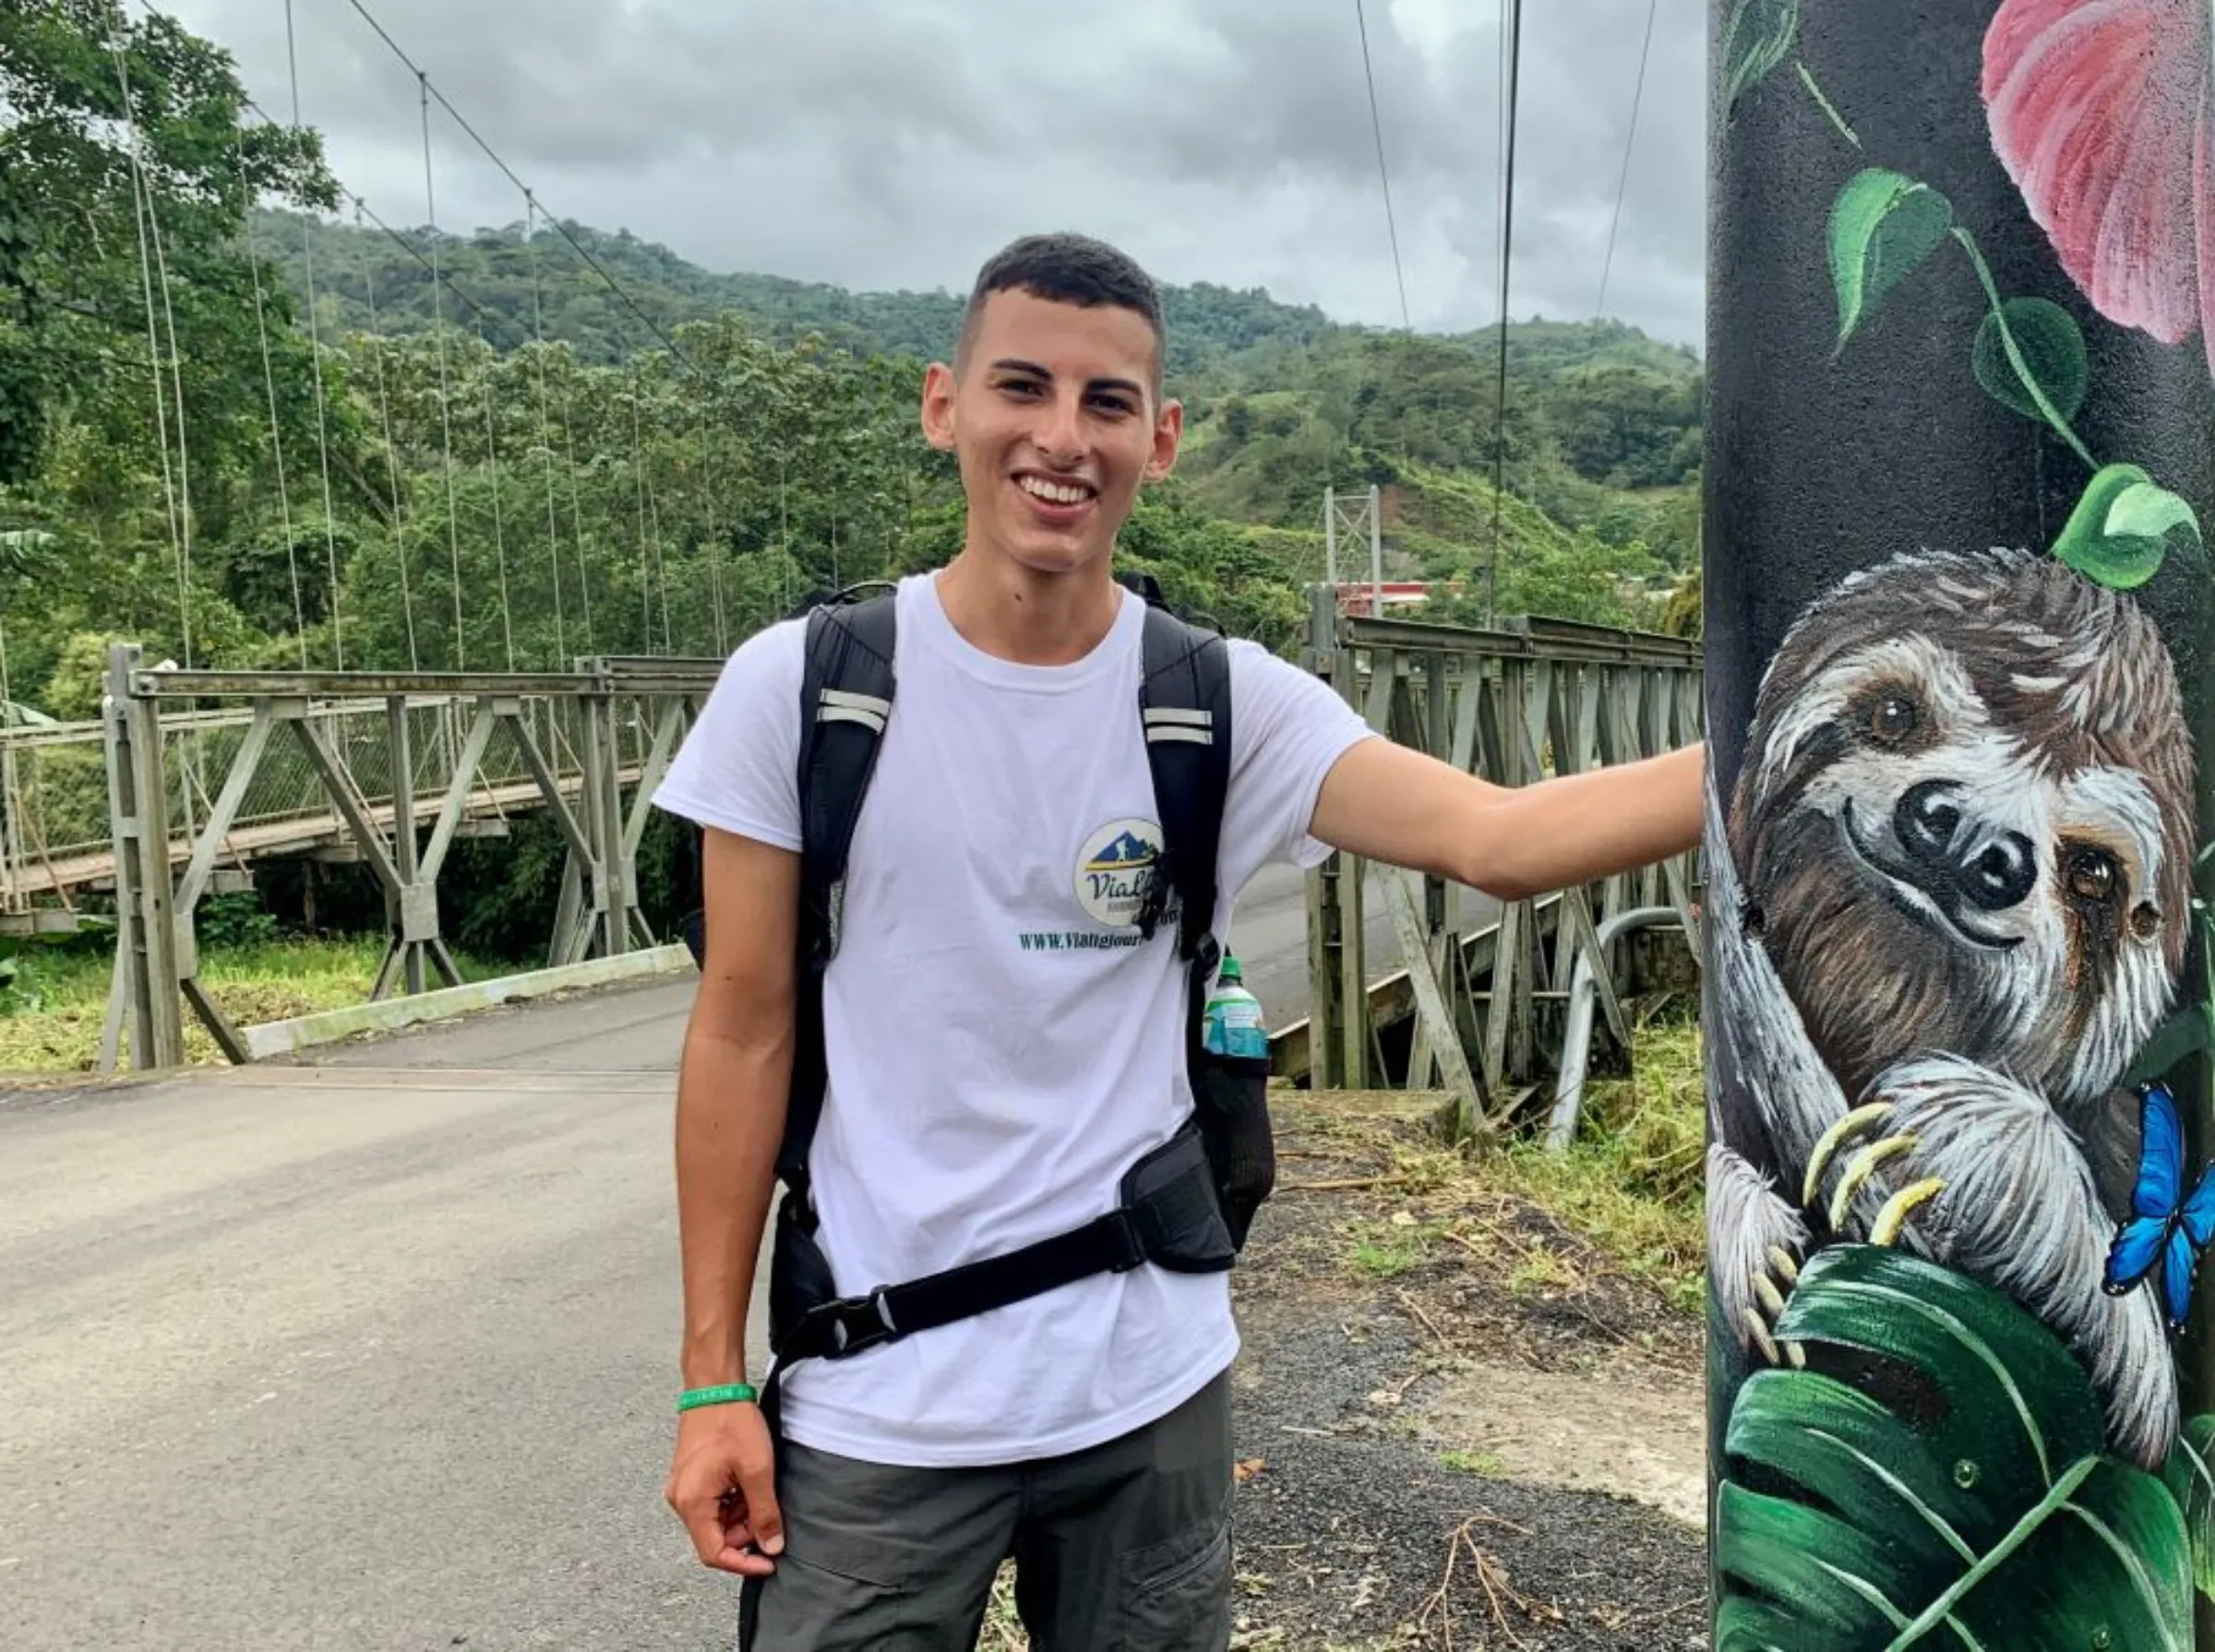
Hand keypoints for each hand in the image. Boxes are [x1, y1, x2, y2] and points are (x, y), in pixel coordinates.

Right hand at [665, 1401, 783, 1575]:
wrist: (714, 1388)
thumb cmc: (731, 1422)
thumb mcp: (757, 1470)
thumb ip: (764, 1513)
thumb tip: (771, 1546)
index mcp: (692, 1503)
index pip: (714, 1553)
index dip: (743, 1563)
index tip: (768, 1562)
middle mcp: (681, 1500)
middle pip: (716, 1537)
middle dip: (746, 1531)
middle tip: (768, 1508)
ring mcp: (685, 1488)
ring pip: (717, 1520)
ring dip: (742, 1513)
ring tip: (758, 1486)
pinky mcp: (692, 1478)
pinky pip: (714, 1503)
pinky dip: (734, 1500)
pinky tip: (748, 1480)